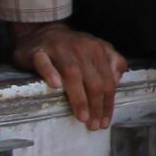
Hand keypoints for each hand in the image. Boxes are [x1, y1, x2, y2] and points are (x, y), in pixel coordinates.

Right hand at [12, 22, 126, 128]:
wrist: (42, 30)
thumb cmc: (72, 48)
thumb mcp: (97, 50)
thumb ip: (112, 62)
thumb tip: (117, 81)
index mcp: (97, 49)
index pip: (107, 80)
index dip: (108, 103)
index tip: (104, 122)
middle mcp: (81, 47)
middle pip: (92, 80)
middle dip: (95, 105)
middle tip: (92, 125)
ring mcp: (59, 48)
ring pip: (72, 73)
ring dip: (78, 97)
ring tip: (81, 116)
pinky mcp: (38, 51)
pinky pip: (44, 62)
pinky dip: (50, 73)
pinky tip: (56, 86)